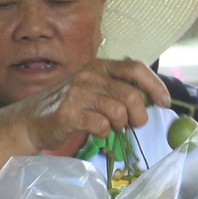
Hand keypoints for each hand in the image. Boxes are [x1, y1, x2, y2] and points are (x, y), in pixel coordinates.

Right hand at [14, 59, 170, 155]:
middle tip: (135, 124)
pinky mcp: (69, 113)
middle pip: (131, 95)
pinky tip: (94, 130)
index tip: (165, 102)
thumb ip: (119, 89)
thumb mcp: (95, 88)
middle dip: (139, 115)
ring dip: (119, 124)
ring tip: (110, 126)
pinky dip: (104, 133)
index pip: (135, 69)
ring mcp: (78, 93)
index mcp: (99, 66)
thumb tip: (153, 99)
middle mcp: (89, 75)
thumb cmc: (70, 105)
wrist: (32, 119)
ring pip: (118, 112)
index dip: (155, 85)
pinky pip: (101, 126)